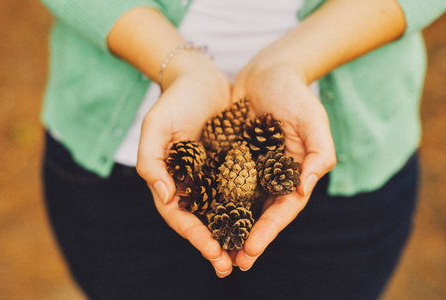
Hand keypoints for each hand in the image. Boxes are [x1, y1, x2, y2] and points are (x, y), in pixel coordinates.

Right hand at [136, 52, 233, 276]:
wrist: (201, 79)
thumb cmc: (175, 101)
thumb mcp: (156, 126)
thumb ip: (152, 161)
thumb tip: (165, 196)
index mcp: (170, 179)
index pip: (178, 215)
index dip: (194, 235)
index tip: (212, 251)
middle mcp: (191, 183)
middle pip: (200, 221)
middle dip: (214, 245)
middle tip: (230, 266)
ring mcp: (211, 176)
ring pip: (221, 212)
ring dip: (231, 234)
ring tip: (246, 255)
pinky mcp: (231, 166)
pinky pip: (239, 191)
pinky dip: (246, 209)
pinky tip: (260, 221)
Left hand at [231, 59, 335, 270]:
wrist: (267, 71)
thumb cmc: (294, 93)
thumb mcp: (313, 118)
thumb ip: (319, 153)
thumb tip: (304, 188)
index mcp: (294, 173)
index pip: (283, 209)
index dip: (269, 231)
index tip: (252, 250)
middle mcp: (271, 177)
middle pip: (260, 214)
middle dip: (248, 239)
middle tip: (232, 263)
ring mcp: (250, 169)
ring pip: (238, 204)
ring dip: (228, 228)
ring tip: (214, 250)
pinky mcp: (231, 158)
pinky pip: (220, 182)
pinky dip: (212, 201)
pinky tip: (198, 216)